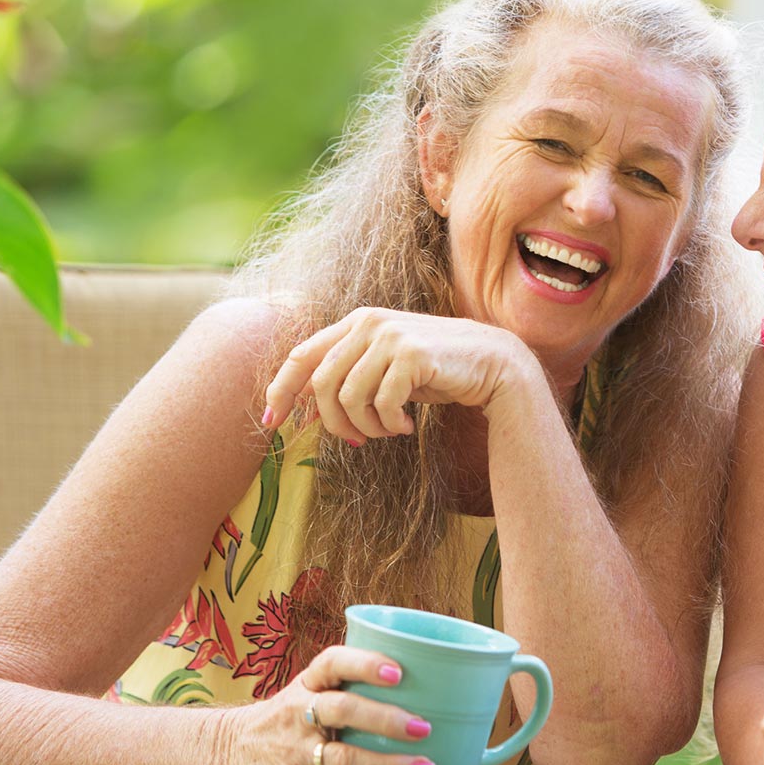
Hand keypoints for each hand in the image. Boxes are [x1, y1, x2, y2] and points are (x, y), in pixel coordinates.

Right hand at [229, 645, 437, 764]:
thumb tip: (421, 680)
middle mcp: (300, 712)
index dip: (365, 664)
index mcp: (307, 682)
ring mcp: (298, 751)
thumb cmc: (288, 715)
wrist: (232, 750)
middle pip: (342, 710)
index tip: (398, 672)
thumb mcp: (308, 689)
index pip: (333, 663)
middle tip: (423, 726)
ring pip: (344, 757)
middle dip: (384, 718)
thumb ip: (348, 684)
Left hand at [263, 308, 536, 443]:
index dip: (281, 389)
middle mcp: (369, 322)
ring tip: (387, 432)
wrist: (491, 364)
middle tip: (356, 442)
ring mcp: (391, 336)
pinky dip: (390, 424)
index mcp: (356, 322)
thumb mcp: (383, 369)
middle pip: (323, 384)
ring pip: (349, 397)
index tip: (272, 421)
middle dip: (333, 423)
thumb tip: (304, 403)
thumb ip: (347, 374)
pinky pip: (382, 403)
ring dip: (366, 427)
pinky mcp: (411, 355)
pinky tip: (408, 426)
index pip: (301, 355)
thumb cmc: (434, 371)